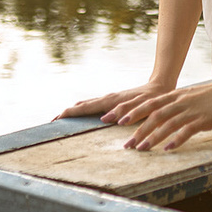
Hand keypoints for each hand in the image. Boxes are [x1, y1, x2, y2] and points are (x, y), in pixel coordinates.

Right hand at [55, 81, 175, 122]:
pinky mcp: (113, 102)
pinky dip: (84, 110)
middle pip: (81, 105)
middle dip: (66, 113)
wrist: (159, 88)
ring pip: (87, 104)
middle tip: (52, 123)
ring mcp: (109, 100)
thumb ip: (123, 112)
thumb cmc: (151, 100)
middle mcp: (107, 99)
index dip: (69, 113)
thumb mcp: (139, 107)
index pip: (84, 108)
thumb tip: (105, 119)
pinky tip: (82, 116)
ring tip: (62, 120)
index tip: (55, 120)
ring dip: (74, 112)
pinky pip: (94, 106)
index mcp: (110, 101)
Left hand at [120, 79, 211, 151]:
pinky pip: (187, 130)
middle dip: (138, 130)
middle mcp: (180, 102)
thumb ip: (175, 104)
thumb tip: (160, 115)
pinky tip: (168, 149)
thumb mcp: (189, 97)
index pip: (150, 104)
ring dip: (153, 137)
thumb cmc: (211, 95)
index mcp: (175, 96)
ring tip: (141, 149)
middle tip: (127, 144)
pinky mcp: (203, 120)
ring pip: (167, 124)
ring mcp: (191, 111)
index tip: (119, 121)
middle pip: (154, 115)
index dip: (134, 112)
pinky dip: (176, 140)